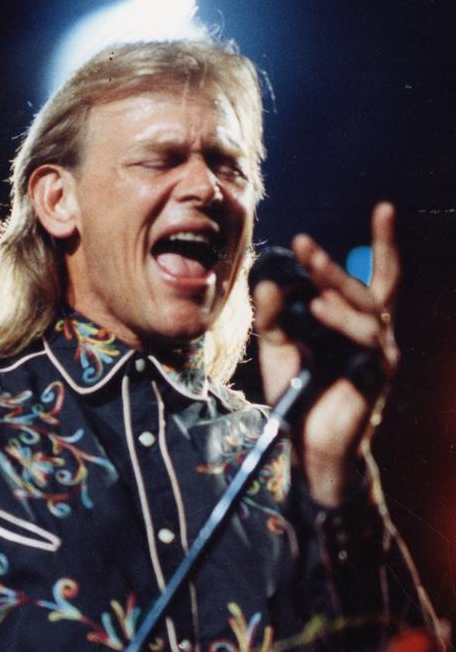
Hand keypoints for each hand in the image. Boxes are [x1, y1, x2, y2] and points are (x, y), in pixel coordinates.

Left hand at [253, 202, 399, 504]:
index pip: (377, 276)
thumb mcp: (278, 347)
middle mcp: (375, 334)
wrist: (307, 444)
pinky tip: (321, 316)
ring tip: (312, 296)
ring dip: (338, 298)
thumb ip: (273, 315)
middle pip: (365, 289)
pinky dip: (344, 327)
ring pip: (367, 315)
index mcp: (357, 321)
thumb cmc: (299, 392)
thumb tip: (266, 281)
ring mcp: (379, 357)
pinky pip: (365, 347)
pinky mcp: (375, 379)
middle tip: (304, 247)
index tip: (384, 208)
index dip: (385, 243)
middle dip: (333, 269)